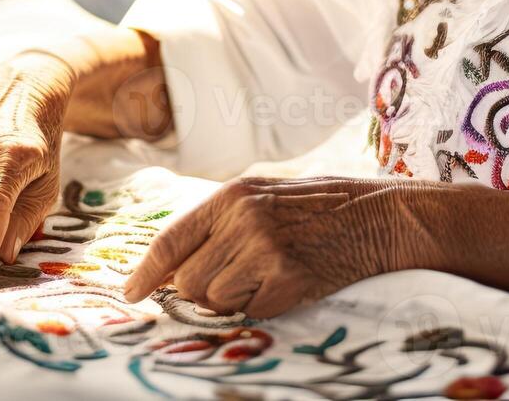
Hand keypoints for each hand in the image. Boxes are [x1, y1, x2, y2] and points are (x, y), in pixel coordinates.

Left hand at [122, 176, 408, 317]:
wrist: (378, 216)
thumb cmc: (320, 208)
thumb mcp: (264, 197)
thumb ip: (221, 224)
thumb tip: (175, 267)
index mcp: (232, 197)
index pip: (172, 239)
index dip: (146, 271)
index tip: (131, 293)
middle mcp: (243, 220)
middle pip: (188, 280)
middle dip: (201, 291)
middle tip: (234, 280)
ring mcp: (264, 249)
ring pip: (216, 300)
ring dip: (235, 299)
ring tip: (267, 276)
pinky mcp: (287, 278)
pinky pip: (253, 311)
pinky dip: (265, 305)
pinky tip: (290, 281)